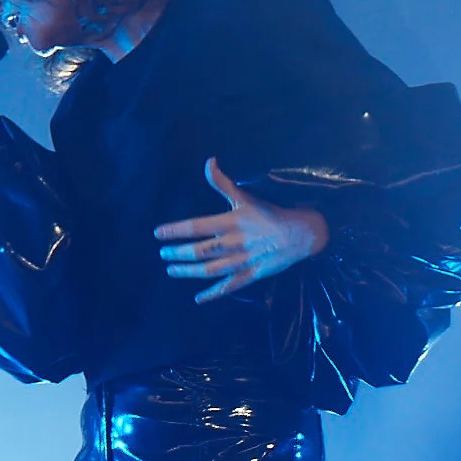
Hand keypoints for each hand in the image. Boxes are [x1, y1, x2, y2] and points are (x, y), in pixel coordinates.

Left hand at [154, 158, 330, 303]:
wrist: (301, 233)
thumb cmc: (270, 213)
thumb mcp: (246, 196)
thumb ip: (223, 182)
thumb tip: (208, 161)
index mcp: (231, 222)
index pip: (197, 226)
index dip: (176, 230)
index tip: (159, 233)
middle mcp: (234, 243)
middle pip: (200, 251)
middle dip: (178, 253)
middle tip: (163, 253)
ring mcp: (242, 261)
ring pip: (210, 269)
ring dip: (188, 271)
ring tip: (171, 270)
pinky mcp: (251, 275)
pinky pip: (229, 287)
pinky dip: (213, 294)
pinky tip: (198, 298)